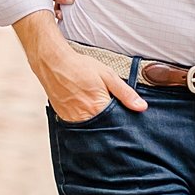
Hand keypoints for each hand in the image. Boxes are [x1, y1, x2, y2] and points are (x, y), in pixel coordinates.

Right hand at [14, 12, 145, 119]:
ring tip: (101, 116)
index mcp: (98, 107)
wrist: (53, 63)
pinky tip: (89, 115)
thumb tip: (141, 107)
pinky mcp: (64, 118)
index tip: (128, 123)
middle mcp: (85, 117)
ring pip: (91, 131)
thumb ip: (125, 93)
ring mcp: (73, 119)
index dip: (124, 124)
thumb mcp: (107, 75)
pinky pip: (79, 127)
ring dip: (98, 127)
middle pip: (104, 131)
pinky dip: (86, 124)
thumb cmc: (80, 66)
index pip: (117, 125)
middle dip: (111, 128)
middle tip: (115, 119)